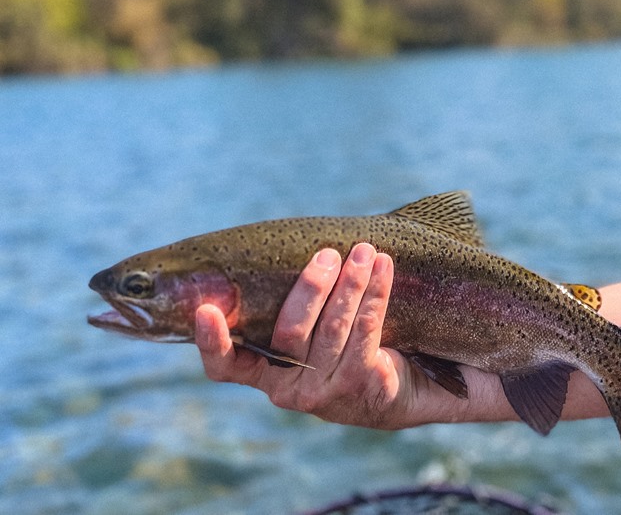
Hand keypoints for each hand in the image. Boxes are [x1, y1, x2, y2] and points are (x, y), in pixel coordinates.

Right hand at [195, 243, 417, 428]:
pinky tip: (383, 267)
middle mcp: (289, 388)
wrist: (390, 396)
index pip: (226, 366)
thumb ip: (290, 312)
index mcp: (264, 374)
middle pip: (291, 332)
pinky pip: (367, 327)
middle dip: (311, 288)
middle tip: (327, 255)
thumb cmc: (338, 352)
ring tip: (363, 251)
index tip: (205, 310)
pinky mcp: (359, 381)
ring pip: (335, 326)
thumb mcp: (307, 342)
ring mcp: (324, 389)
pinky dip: (376, 291)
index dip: (213, 343)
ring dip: (352, 282)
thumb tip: (283, 248)